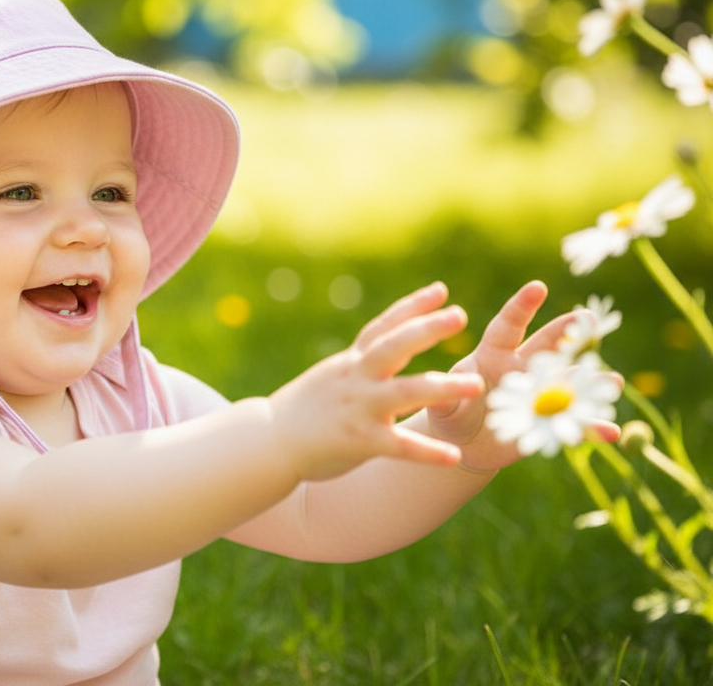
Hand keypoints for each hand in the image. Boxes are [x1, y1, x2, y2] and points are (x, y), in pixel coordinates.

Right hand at [269, 282, 484, 482]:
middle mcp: (356, 379)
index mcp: (351, 363)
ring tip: (477, 384)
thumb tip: (386, 344)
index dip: (411, 307)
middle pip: (394, 346)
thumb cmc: (304, 410)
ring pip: (405, 392)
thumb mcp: (332, 376)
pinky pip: (399, 446)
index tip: (441, 290)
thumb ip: (361, 363)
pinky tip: (453, 456)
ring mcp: (358, 409)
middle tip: (460, 315)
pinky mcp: (359, 442)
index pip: (383, 327)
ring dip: (443, 387)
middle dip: (426, 330)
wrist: (268, 441)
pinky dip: (426, 452)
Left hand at [424, 280, 618, 471]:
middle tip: (589, 318)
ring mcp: (539, 394)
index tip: (538, 286)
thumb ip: (445, 397)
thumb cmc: (450, 414)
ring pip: (569, 382)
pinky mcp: (549, 423)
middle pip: (548, 346)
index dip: (522, 307)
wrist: (464, 443)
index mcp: (492, 355)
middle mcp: (522, 369)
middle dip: (568, 332)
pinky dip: (592, 428)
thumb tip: (453, 388)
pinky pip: (574, 424)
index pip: (508, 326)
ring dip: (591, 382)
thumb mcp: (443, 407)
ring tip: (612, 381)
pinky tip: (611, 432)